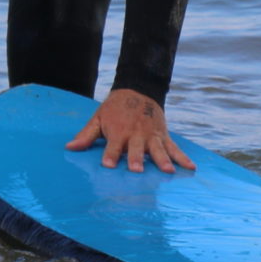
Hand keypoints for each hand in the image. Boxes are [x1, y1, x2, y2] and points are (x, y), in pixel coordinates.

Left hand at [64, 88, 193, 172]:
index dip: (110, 155)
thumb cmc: (115, 109)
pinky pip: (174, 148)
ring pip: (158, 150)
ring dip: (162, 160)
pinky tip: (191, 167)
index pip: (113, 146)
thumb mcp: (98, 118)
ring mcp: (152, 136)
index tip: (108, 165)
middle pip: (136, 149)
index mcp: (119, 131)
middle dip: (137, 158)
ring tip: (168, 171)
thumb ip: (86, 135)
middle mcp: (136, 134)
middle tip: (137, 170)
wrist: (138, 90)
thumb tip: (69, 148)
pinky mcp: (163, 136)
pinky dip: (183, 158)